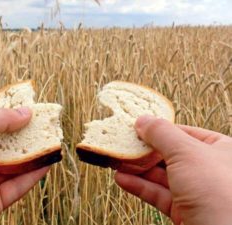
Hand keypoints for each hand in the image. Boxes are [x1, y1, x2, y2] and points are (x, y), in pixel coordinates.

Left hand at [0, 108, 48, 224]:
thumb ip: (1, 118)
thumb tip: (26, 113)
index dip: (11, 119)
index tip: (29, 112)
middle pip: (7, 148)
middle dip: (25, 138)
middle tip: (43, 127)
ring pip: (15, 167)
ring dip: (34, 156)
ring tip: (51, 143)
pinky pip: (19, 185)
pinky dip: (34, 175)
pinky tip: (48, 162)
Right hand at [115, 115, 231, 224]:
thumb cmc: (216, 190)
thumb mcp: (186, 152)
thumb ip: (162, 134)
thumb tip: (142, 120)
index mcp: (221, 149)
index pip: (185, 132)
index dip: (161, 129)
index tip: (139, 126)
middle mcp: (209, 169)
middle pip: (170, 154)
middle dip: (145, 151)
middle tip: (125, 144)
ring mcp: (197, 191)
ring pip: (162, 175)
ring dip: (138, 169)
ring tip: (119, 161)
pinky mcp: (185, 210)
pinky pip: (158, 193)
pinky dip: (140, 186)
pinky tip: (122, 179)